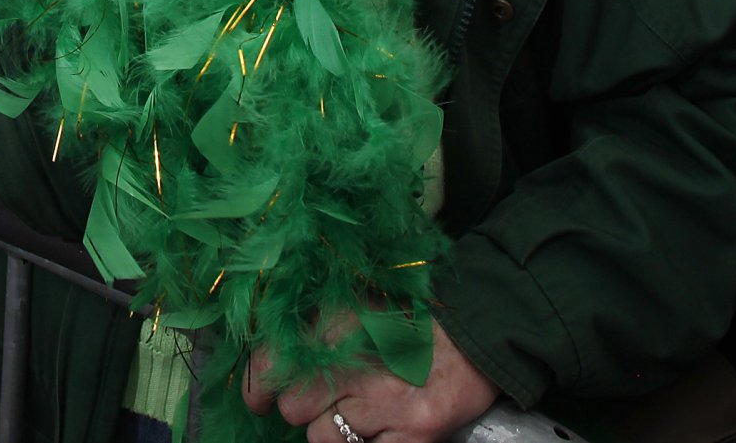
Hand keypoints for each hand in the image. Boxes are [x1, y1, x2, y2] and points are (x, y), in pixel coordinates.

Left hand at [244, 315, 497, 442]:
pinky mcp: (415, 434)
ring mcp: (386, 403)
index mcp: (337, 321)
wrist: (476, 333)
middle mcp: (357, 361)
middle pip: (293, 407)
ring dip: (332, 430)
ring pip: (321, 438)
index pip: (272, 365)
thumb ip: (308, 329)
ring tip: (358, 411)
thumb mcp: (353, 306)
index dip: (260, 387)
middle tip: (328, 398)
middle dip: (303, 407)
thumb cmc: (407, 318)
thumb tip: (265, 376)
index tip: (259, 401)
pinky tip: (381, 426)